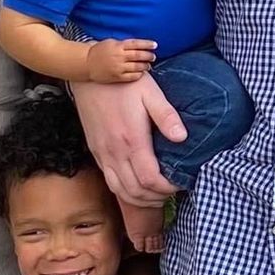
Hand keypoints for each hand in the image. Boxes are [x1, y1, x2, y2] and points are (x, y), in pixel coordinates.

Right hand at [72, 73, 186, 206]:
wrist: (91, 75)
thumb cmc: (124, 83)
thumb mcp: (151, 93)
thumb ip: (167, 117)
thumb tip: (183, 137)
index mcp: (131, 140)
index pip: (150, 179)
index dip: (167, 188)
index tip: (180, 182)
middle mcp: (114, 152)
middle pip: (135, 192)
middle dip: (156, 197)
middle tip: (172, 191)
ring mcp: (102, 154)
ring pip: (120, 191)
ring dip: (140, 199)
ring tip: (157, 194)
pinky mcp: (95, 151)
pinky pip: (110, 181)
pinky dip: (125, 191)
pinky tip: (138, 186)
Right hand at [87, 38, 157, 82]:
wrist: (86, 63)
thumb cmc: (98, 51)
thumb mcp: (110, 42)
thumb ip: (123, 44)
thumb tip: (137, 46)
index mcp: (118, 46)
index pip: (136, 44)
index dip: (147, 44)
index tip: (155, 45)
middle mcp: (119, 56)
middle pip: (139, 55)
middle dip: (149, 56)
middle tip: (153, 56)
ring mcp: (118, 67)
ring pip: (137, 67)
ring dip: (145, 66)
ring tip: (148, 65)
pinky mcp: (117, 77)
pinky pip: (131, 77)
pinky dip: (138, 75)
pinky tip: (141, 73)